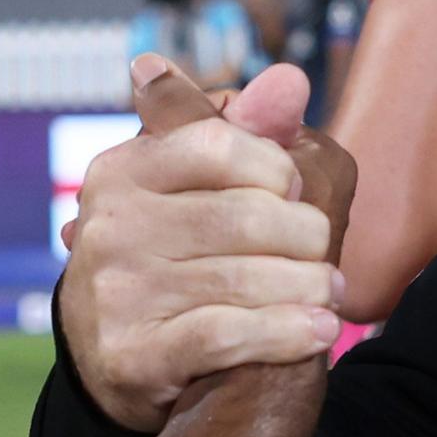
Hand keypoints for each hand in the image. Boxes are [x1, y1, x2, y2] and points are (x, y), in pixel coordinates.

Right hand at [55, 55, 351, 433]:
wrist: (109, 359)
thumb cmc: (166, 257)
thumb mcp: (186, 188)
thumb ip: (242, 133)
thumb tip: (291, 78)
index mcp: (122, 171)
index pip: (217, 143)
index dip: (275, 167)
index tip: (294, 191)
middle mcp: (110, 227)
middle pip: (244, 216)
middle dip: (305, 236)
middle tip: (324, 253)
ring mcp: (117, 293)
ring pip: (246, 278)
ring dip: (307, 287)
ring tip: (327, 292)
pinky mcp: (133, 355)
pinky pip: (229, 335)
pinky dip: (287, 331)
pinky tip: (317, 330)